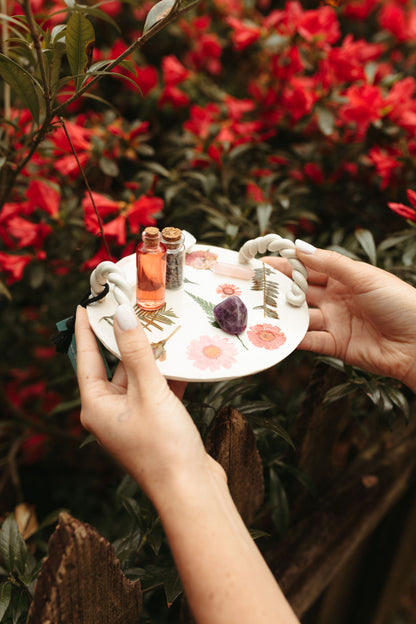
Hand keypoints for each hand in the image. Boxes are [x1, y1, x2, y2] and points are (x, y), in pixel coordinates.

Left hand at [75, 304, 222, 502]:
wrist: (191, 491)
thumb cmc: (164, 446)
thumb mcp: (150, 392)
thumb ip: (137, 352)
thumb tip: (122, 316)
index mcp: (97, 406)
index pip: (87, 359)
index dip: (86, 331)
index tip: (85, 306)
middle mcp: (109, 413)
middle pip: (114, 367)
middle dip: (125, 340)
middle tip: (131, 310)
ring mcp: (132, 420)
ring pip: (138, 378)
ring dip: (150, 357)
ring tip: (160, 328)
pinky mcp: (153, 424)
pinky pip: (155, 391)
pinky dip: (166, 376)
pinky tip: (180, 360)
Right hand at [264, 243, 415, 390]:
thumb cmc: (400, 303)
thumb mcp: (364, 277)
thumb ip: (330, 263)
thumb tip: (299, 246)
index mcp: (346, 277)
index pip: (309, 266)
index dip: (287, 263)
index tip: (261, 260)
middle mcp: (338, 298)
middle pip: (301, 290)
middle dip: (278, 287)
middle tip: (252, 285)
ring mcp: (336, 322)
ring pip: (302, 316)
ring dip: (282, 314)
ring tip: (258, 310)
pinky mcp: (337, 345)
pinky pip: (310, 341)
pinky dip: (294, 338)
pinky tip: (276, 334)